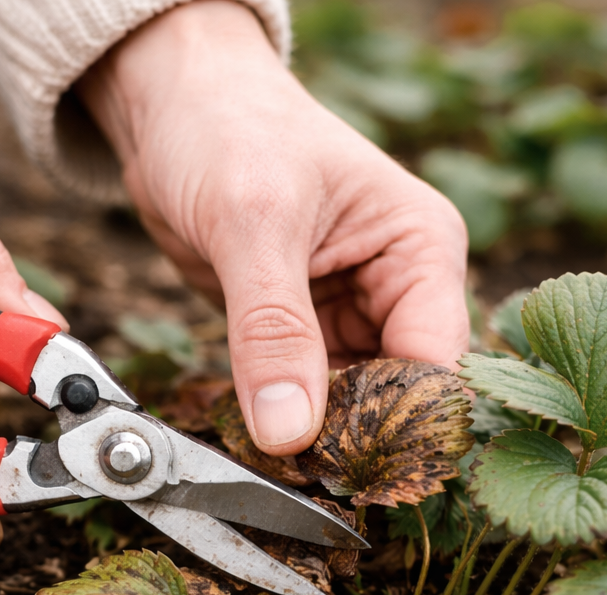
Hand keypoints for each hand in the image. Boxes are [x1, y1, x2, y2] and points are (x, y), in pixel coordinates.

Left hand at [78, 0, 468, 455]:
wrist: (171, 105)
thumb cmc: (227, 128)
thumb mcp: (251, 222)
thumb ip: (272, 330)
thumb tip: (290, 431)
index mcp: (422, 248)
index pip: (435, 362)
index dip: (397, 422)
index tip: (345, 467)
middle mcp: (399, 288)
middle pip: (400, 397)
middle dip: (354, 439)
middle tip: (301, 475)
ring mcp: (352, 316)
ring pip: (353, 408)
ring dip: (316, 439)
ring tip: (274, 467)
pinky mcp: (304, 335)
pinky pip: (305, 398)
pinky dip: (283, 422)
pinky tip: (257, 441)